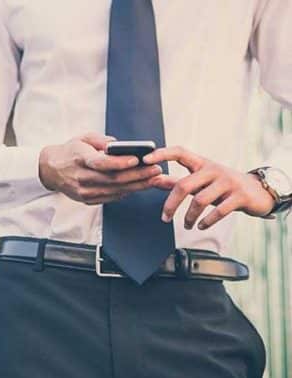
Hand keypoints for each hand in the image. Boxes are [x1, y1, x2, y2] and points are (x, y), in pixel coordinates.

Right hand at [39, 133, 162, 204]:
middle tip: (155, 170)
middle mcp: (81, 177)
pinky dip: (126, 192)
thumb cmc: (70, 151)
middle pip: (112, 179)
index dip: (119, 163)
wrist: (51, 170)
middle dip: (137, 175)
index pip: (100, 163)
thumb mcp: (83, 138)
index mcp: (79, 159)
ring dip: (136, 185)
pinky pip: (110, 197)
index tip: (136, 160)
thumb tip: (121, 145)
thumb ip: (102, 140)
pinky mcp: (87, 200)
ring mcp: (84, 191)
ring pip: (114, 190)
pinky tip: (139, 186)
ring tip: (153, 179)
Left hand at [143, 146, 275, 229]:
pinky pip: (218, 211)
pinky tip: (201, 226)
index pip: (179, 152)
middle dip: (171, 204)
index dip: (162, 154)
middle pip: (184, 185)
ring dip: (189, 217)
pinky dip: (207, 221)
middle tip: (164, 218)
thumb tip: (153, 180)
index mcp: (201, 163)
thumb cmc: (221, 186)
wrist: (258, 191)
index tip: (145, 160)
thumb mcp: (199, 181)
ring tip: (187, 226)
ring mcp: (227, 182)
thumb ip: (176, 181)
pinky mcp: (239, 196)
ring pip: (200, 201)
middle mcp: (213, 170)